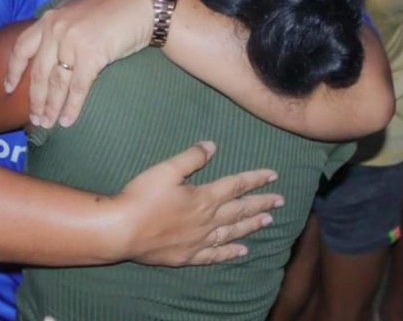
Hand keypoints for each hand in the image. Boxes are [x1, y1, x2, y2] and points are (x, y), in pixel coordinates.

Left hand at [6, 0, 151, 128]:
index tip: (9, 88)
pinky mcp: (91, 55)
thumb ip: (61, 25)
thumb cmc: (115, 9)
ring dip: (51, 107)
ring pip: (56, 83)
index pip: (22, 47)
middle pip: (38, 72)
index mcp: (50, 17)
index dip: (14, 71)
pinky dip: (71, 107)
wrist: (143, 7)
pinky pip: (77, 88)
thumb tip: (50, 49)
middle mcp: (56, 28)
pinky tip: (68, 121)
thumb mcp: (78, 11)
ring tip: (48, 124)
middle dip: (35, 99)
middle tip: (34, 119)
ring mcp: (72, 41)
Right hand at [114, 141, 282, 265]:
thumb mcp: (166, 169)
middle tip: (280, 200)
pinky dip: (231, 253)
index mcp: (203, 197)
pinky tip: (242, 252)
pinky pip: (215, 255)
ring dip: (252, 226)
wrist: (122, 230)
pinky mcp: (187, 256)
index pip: (236, 185)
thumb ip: (191, 158)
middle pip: (240, 209)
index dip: (255, 179)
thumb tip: (212, 146)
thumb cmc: (142, 197)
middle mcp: (207, 220)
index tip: (273, 175)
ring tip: (269, 221)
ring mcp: (199, 240)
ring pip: (233, 232)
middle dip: (261, 203)